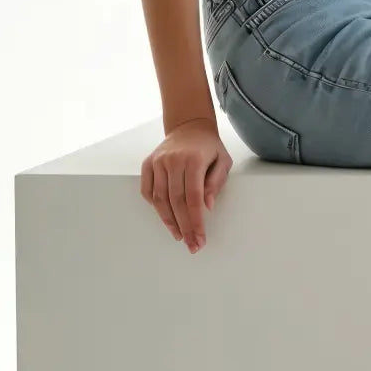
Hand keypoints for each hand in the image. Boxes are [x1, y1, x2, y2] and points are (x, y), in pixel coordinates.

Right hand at [141, 117, 232, 252]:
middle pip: (176, 201)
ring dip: (169, 221)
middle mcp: (174, 160)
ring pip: (160, 199)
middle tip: (191, 244)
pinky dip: (155, 207)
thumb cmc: (208, 147)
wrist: (190, 126)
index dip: (196, 221)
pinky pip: (147, 191)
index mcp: (194, 159)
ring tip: (179, 235)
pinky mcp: (148, 163)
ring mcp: (158, 161)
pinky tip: (166, 217)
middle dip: (184, 227)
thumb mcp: (223, 160)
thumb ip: (216, 182)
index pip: (194, 197)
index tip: (200, 238)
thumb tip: (207, 206)